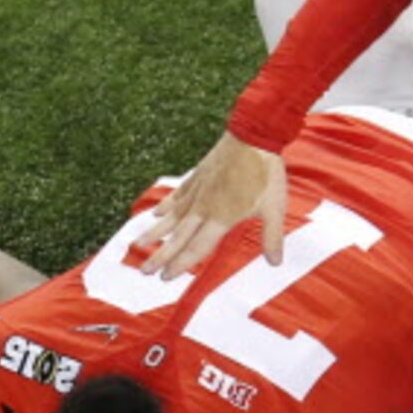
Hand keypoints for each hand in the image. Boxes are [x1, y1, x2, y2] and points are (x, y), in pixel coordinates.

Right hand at [132, 132, 286, 278]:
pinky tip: (156, 213)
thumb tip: (275, 262)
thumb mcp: (274, 208)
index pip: (197, 247)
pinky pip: (177, 195)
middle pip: (178, 236)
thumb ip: (272, 237)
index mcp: (221, 218)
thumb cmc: (265, 173)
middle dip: (160, 255)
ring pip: (172, 216)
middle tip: (144, 271)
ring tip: (137, 244)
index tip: (165, 277)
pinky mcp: (197, 176)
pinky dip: (166, 205)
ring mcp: (198, 190)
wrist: (253, 136)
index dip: (181, 264)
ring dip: (154, 232)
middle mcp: (204, 207)